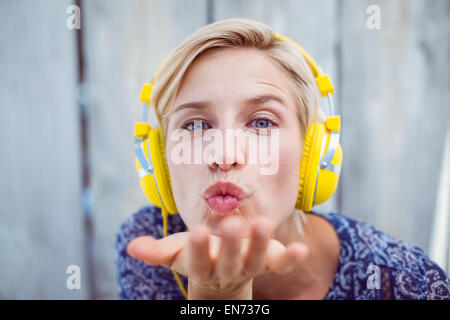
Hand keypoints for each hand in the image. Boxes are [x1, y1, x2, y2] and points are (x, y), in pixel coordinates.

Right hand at [126, 215, 308, 298]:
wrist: (222, 275)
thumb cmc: (197, 255)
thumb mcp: (175, 253)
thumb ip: (155, 251)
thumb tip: (131, 247)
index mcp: (202, 266)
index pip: (198, 260)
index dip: (198, 249)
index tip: (196, 233)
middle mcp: (227, 269)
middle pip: (230, 261)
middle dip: (231, 245)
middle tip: (231, 226)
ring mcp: (250, 266)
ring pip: (256, 260)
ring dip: (259, 245)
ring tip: (262, 224)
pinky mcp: (269, 262)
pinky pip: (281, 264)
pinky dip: (291, 258)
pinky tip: (301, 248)